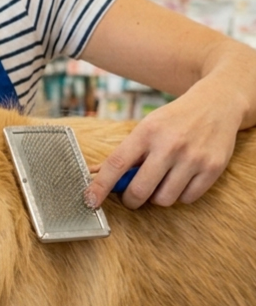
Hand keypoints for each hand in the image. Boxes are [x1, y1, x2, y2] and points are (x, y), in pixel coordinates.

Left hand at [84, 87, 238, 208]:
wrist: (216, 104)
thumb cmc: (173, 120)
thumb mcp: (146, 127)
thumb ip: (124, 153)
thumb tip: (94, 173)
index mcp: (146, 132)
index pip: (117, 164)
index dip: (101, 185)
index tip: (90, 200)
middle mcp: (169, 145)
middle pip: (140, 190)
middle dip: (131, 200)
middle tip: (131, 197)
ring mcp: (192, 158)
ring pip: (164, 199)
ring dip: (157, 198)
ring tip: (160, 182)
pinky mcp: (213, 168)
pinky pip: (187, 199)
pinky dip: (179, 195)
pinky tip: (180, 180)